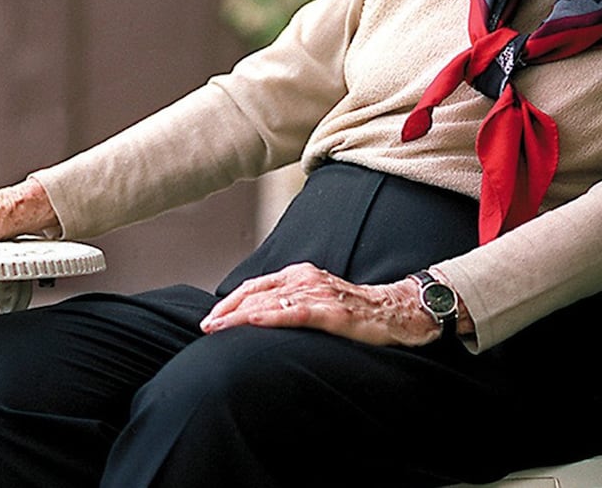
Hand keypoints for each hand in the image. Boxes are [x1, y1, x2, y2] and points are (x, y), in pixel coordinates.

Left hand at [198, 262, 445, 346]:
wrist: (397, 312)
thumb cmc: (356, 310)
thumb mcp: (318, 301)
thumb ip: (291, 304)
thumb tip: (258, 319)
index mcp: (300, 274)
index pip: (255, 285)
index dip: (230, 301)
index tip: (211, 318)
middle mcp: (305, 278)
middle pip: (256, 293)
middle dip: (227, 311)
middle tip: (205, 327)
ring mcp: (318, 293)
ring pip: (269, 302)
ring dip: (238, 315)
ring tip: (216, 328)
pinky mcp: (331, 312)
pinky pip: (294, 313)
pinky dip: (269, 316)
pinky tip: (251, 321)